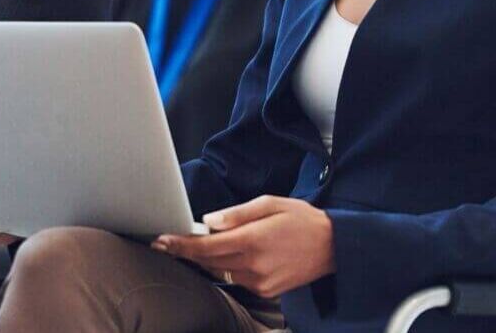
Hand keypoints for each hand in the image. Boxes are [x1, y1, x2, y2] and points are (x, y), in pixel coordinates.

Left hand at [152, 196, 334, 298]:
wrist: (334, 247)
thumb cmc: (301, 219)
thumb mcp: (269, 204)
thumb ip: (236, 214)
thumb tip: (208, 221)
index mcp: (253, 240)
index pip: (207, 246)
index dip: (181, 244)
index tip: (162, 240)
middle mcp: (254, 265)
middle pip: (208, 261)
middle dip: (186, 251)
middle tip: (165, 242)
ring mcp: (260, 282)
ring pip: (220, 271)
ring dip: (206, 259)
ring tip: (194, 245)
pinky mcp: (266, 290)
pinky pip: (236, 278)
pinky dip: (226, 266)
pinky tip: (226, 254)